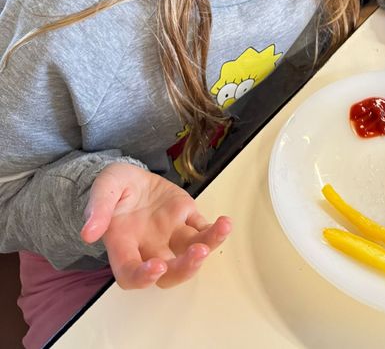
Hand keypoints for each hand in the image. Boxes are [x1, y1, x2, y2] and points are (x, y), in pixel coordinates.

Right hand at [81, 163, 231, 289]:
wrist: (130, 177)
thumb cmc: (113, 188)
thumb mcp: (102, 189)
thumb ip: (98, 208)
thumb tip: (89, 232)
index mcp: (123, 244)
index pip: (129, 273)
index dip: (142, 277)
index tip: (155, 267)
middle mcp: (149, 246)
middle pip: (167, 273)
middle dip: (183, 268)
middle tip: (196, 254)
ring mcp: (170, 233)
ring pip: (190, 251)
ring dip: (207, 247)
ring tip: (221, 230)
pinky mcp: (187, 218)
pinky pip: (203, 229)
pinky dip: (215, 230)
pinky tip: (225, 223)